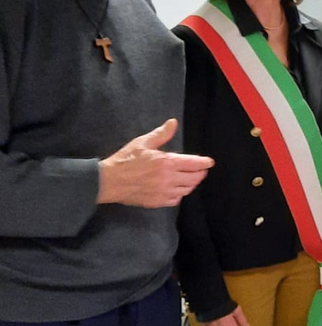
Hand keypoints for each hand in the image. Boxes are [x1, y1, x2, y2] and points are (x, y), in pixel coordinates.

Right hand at [97, 119, 213, 207]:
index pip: (194, 164)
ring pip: (187, 190)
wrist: (108, 181)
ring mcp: (163, 192)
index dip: (204, 163)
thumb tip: (173, 123)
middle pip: (194, 178)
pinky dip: (180, 194)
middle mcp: (168, 179)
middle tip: (201, 169)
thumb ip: (161, 134)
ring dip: (192, 184)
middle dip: (200, 173)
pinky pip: (176, 200)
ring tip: (192, 178)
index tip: (209, 162)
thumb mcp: (143, 142)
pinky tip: (178, 188)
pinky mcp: (157, 202)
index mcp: (167, 163)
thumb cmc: (125, 160)